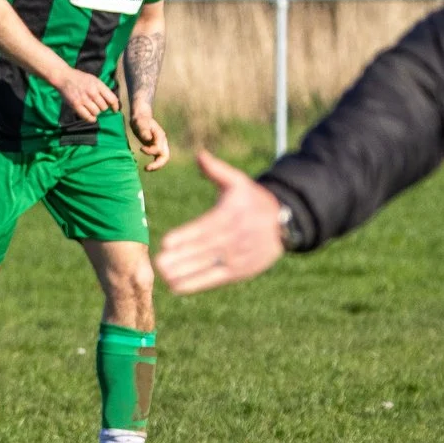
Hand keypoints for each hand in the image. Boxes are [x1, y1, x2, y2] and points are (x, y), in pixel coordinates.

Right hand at [57, 66, 117, 122]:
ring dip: (96, 113)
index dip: (115, 106)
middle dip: (103, 108)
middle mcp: (92, 92)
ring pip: (96, 112)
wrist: (65, 77)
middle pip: (104, 107)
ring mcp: (83, 99)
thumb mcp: (94, 80)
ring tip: (92, 109)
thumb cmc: (81, 79)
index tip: (115, 110)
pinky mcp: (75, 105)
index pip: (112, 99)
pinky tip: (91, 117)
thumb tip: (113, 102)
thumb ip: (103, 90)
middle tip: (98, 106)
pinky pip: (87, 117)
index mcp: (98, 85)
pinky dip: (91, 119)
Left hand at [128, 109, 172, 170]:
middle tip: (146, 168)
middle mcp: (162, 142)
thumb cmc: (140, 120)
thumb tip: (148, 139)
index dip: (150, 151)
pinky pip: (158, 158)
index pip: (159, 148)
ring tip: (146, 169)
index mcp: (160, 136)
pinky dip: (154, 164)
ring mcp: (160, 145)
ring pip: (162, 159)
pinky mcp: (155, 148)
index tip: (141, 148)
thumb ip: (144, 130)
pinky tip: (146, 167)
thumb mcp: (140, 123)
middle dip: (157, 164)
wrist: (141, 118)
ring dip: (156, 166)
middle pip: (165, 156)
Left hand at [155, 148, 286, 293]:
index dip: (185, 236)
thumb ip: (216, 171)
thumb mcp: (238, 182)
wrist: (285, 222)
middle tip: (158, 263)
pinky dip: (197, 284)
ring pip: (209, 266)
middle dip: (181, 257)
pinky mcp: (241, 270)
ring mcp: (239, 255)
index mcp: (231, 214)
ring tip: (164, 276)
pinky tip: (176, 287)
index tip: (166, 243)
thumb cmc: (253, 200)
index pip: (205, 227)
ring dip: (186, 273)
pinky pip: (216, 278)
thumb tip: (199, 155)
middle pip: (204, 250)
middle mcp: (235, 237)